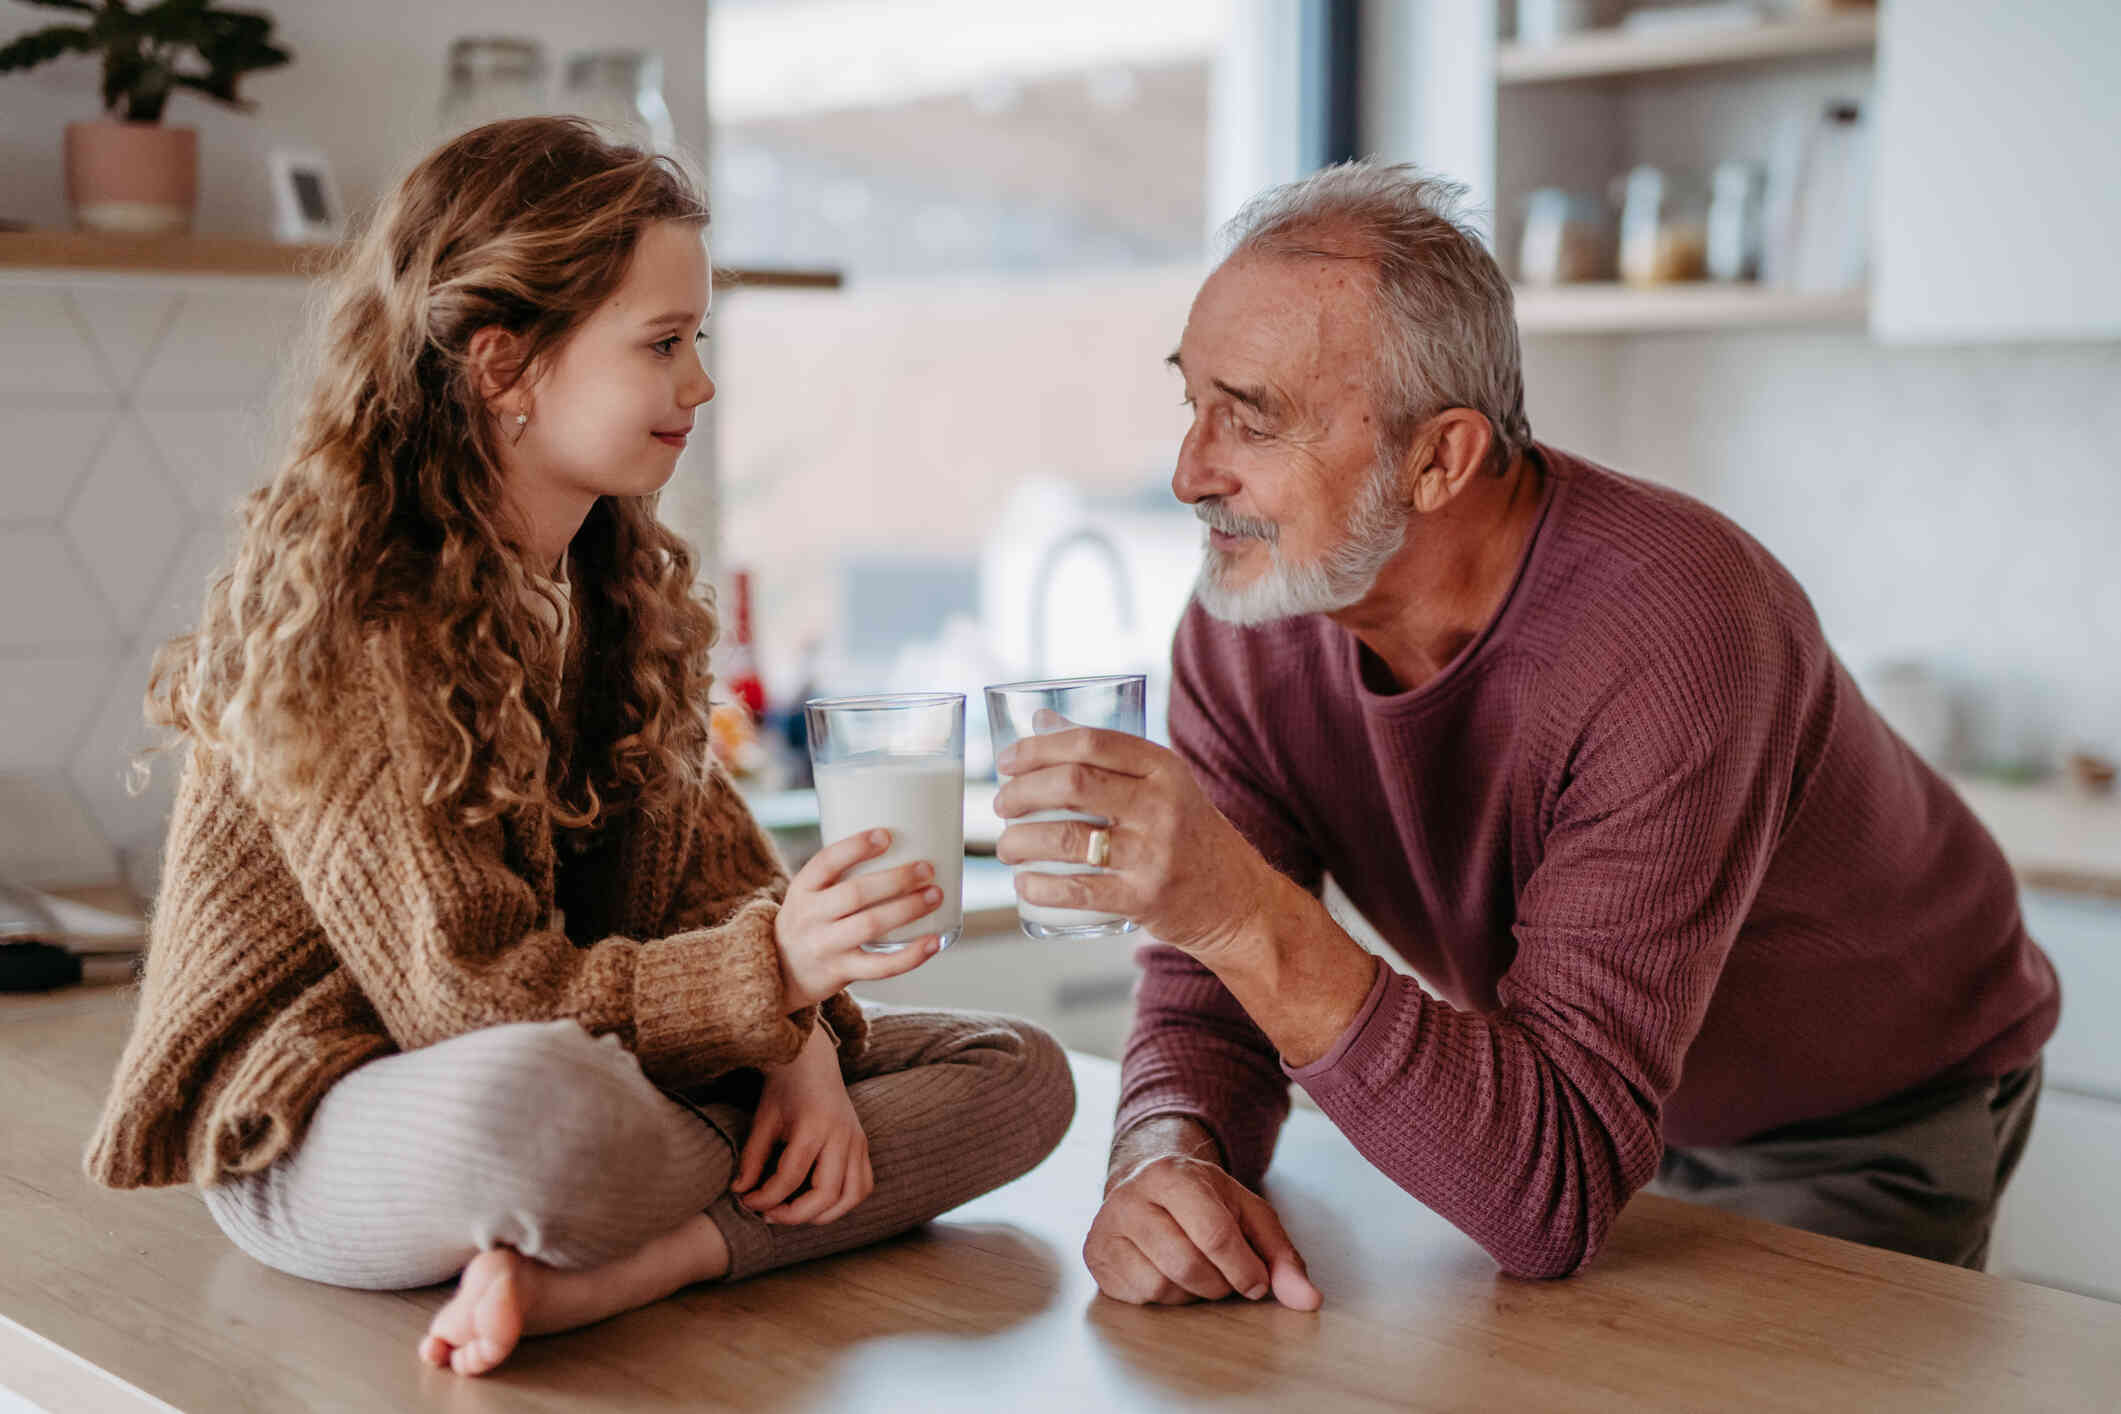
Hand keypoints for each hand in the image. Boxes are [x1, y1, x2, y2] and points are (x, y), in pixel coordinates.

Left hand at [732, 1021, 872, 1224]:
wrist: (813, 1061)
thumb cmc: (785, 1088)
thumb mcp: (763, 1120)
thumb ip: (752, 1158)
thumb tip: (740, 1191)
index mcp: (814, 1126)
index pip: (790, 1178)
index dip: (765, 1198)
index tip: (746, 1201)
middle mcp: (841, 1136)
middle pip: (825, 1194)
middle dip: (793, 1214)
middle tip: (768, 1214)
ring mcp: (857, 1141)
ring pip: (851, 1196)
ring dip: (823, 1215)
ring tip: (795, 1213)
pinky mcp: (863, 1145)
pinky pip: (863, 1185)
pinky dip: (844, 1202)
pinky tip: (819, 1202)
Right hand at [775, 828, 945, 1009]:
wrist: (782, 973)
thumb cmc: (811, 922)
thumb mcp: (810, 894)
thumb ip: (841, 875)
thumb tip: (900, 844)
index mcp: (803, 889)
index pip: (826, 862)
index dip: (855, 847)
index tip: (886, 835)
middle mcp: (811, 917)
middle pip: (855, 893)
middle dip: (895, 879)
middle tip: (927, 868)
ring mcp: (825, 946)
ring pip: (870, 925)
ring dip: (908, 909)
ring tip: (935, 896)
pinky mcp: (841, 972)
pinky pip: (880, 966)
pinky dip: (911, 955)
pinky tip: (934, 941)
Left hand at [993, 716, 1279, 958]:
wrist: (1239, 901)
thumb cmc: (1189, 836)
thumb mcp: (1163, 785)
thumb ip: (1107, 756)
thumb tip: (1040, 721)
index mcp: (1164, 768)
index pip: (1091, 742)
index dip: (1038, 748)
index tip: (1005, 762)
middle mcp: (1162, 805)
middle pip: (1072, 785)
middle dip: (1020, 793)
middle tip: (1001, 806)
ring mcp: (1154, 853)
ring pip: (1066, 838)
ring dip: (1019, 842)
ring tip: (1005, 848)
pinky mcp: (1145, 898)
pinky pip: (1078, 890)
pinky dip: (1040, 887)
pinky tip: (1025, 884)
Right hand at [1083, 1126, 1320, 1309]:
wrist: (1146, 1187)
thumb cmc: (1204, 1204)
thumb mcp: (1248, 1216)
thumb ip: (1281, 1256)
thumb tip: (1309, 1300)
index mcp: (1173, 1176)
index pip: (1213, 1233)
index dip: (1243, 1268)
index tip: (1258, 1284)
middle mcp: (1131, 1197)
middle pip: (1187, 1264)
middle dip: (1218, 1283)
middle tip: (1225, 1277)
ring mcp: (1107, 1226)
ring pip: (1161, 1285)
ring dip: (1191, 1293)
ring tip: (1195, 1271)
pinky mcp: (1096, 1255)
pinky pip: (1138, 1297)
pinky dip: (1164, 1298)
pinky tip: (1168, 1275)